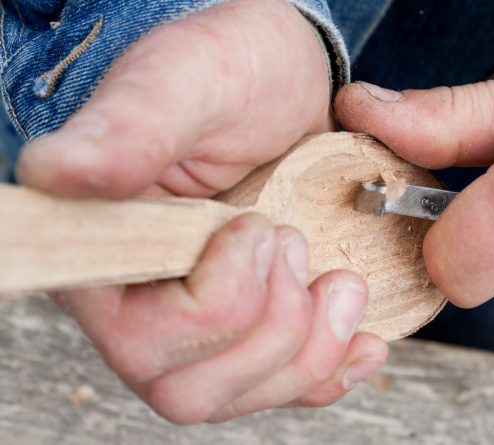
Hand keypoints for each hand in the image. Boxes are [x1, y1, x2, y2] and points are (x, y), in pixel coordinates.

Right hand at [17, 0, 385, 422]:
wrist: (278, 82)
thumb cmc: (224, 72)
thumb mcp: (183, 82)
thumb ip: (127, 131)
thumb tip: (54, 172)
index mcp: (105, 250)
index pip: (139, 337)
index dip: (214, 304)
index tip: (256, 225)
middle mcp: (142, 303)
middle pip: (190, 389)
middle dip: (273, 325)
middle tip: (297, 241)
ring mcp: (200, 326)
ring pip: (242, 394)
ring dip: (311, 349)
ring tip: (341, 280)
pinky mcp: (254, 327)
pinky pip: (288, 387)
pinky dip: (334, 370)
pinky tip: (363, 340)